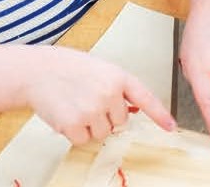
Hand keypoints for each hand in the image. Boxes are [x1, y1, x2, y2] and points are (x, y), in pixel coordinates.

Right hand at [24, 46, 174, 144]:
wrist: (38, 71)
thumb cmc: (68, 68)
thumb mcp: (100, 69)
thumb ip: (118, 88)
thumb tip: (129, 111)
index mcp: (118, 76)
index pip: (145, 97)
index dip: (159, 114)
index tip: (171, 126)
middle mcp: (109, 93)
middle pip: (120, 122)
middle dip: (106, 116)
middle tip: (88, 100)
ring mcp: (92, 110)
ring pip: (102, 134)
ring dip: (90, 126)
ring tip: (76, 105)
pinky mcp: (75, 125)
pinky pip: (83, 140)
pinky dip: (75, 133)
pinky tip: (67, 114)